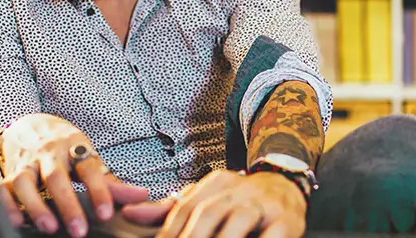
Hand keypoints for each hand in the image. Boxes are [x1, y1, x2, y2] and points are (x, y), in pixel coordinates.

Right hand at [0, 113, 150, 236]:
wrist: (29, 124)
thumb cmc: (65, 147)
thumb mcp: (88, 157)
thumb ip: (111, 181)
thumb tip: (141, 196)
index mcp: (75, 146)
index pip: (89, 168)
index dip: (99, 191)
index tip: (106, 214)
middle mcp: (49, 152)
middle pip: (57, 177)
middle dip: (68, 204)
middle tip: (78, 230)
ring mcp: (27, 162)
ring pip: (26, 182)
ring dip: (36, 205)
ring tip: (49, 227)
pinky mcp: (8, 171)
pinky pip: (4, 187)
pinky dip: (9, 204)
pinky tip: (17, 221)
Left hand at [122, 170, 305, 237]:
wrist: (286, 184)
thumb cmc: (238, 201)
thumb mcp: (205, 199)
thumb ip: (168, 210)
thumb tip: (128, 213)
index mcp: (215, 183)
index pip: (185, 207)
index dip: (169, 232)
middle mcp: (238, 189)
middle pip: (208, 212)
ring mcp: (264, 203)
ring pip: (239, 221)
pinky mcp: (286, 220)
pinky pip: (271, 236)